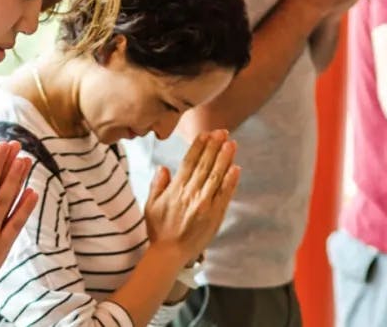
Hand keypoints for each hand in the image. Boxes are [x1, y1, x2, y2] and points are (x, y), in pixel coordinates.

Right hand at [143, 130, 240, 265]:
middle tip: (222, 132)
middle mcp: (191, 194)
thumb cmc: (159, 230)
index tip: (206, 133)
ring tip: (231, 143)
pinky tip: (236, 168)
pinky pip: (225, 195)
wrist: (170, 254)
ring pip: (216, 176)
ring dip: (224, 158)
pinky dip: (231, 181)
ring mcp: (204, 205)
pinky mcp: (215, 216)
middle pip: (205, 165)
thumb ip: (157, 185)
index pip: (189, 162)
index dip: (198, 146)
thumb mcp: (151, 205)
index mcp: (175, 190)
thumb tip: (163, 167)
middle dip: (214, 147)